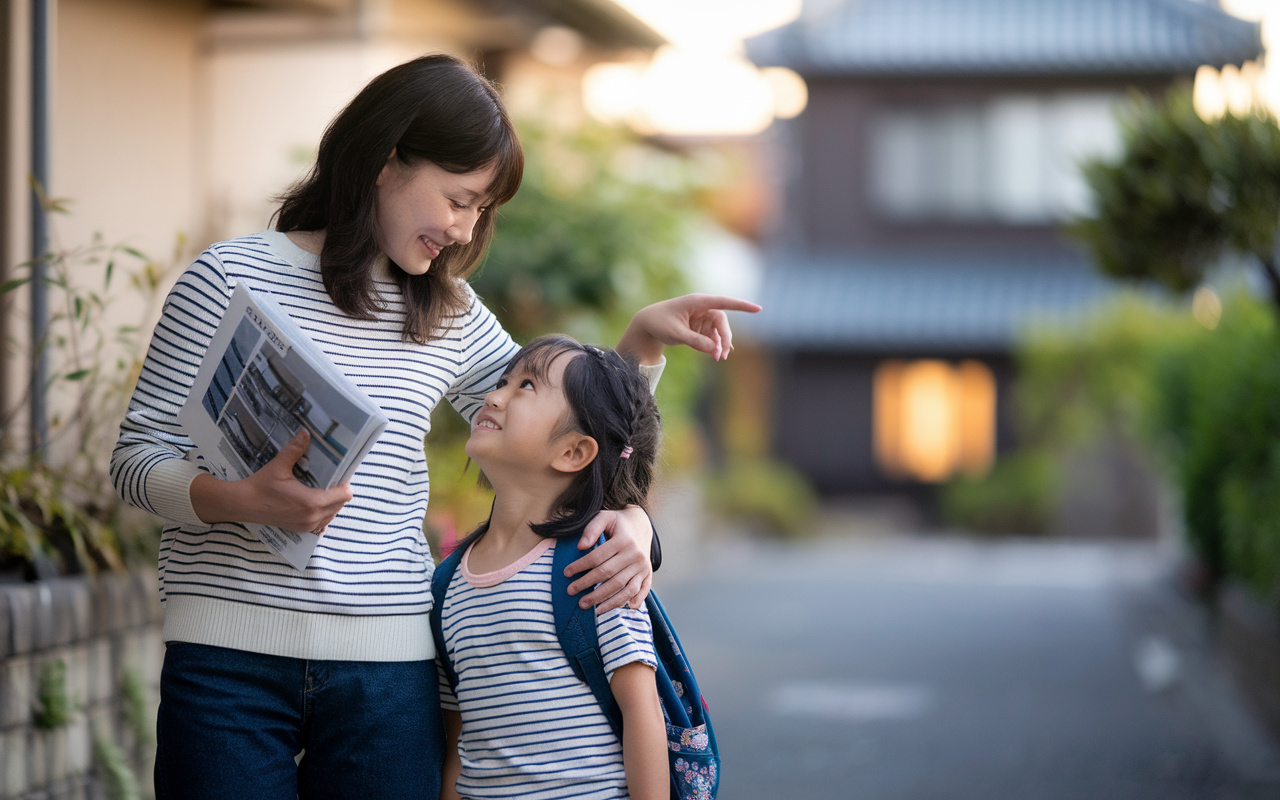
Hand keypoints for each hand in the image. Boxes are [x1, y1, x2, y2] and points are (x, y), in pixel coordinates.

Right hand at [191, 429, 352, 533]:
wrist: (243, 505)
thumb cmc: (261, 486)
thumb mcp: (279, 466)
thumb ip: (295, 449)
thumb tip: (306, 433)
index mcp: (311, 502)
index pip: (344, 495)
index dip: (344, 483)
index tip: (338, 473)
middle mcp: (312, 517)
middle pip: (340, 504)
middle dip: (338, 491)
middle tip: (329, 477)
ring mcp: (307, 526)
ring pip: (332, 514)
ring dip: (331, 502)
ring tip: (321, 488)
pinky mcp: (301, 529)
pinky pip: (322, 522)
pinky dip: (322, 512)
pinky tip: (313, 500)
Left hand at [565, 507, 654, 612]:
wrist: (641, 525)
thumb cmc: (618, 523)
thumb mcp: (605, 517)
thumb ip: (592, 528)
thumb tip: (580, 546)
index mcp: (624, 540)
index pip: (598, 557)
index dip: (580, 566)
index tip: (566, 573)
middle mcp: (635, 555)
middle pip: (608, 575)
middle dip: (588, 585)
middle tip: (571, 592)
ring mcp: (642, 567)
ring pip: (624, 588)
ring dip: (606, 600)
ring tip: (590, 608)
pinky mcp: (647, 575)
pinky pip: (639, 592)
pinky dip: (630, 602)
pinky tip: (618, 609)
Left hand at [618, 294, 761, 363]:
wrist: (647, 325)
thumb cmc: (660, 323)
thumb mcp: (676, 333)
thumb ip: (695, 341)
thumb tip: (714, 349)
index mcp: (697, 302)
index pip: (724, 302)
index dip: (741, 306)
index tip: (758, 309)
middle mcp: (702, 308)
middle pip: (722, 322)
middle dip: (725, 338)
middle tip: (723, 355)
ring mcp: (701, 318)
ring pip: (718, 331)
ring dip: (720, 344)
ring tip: (718, 359)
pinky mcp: (699, 328)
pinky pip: (712, 337)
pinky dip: (714, 346)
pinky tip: (717, 356)